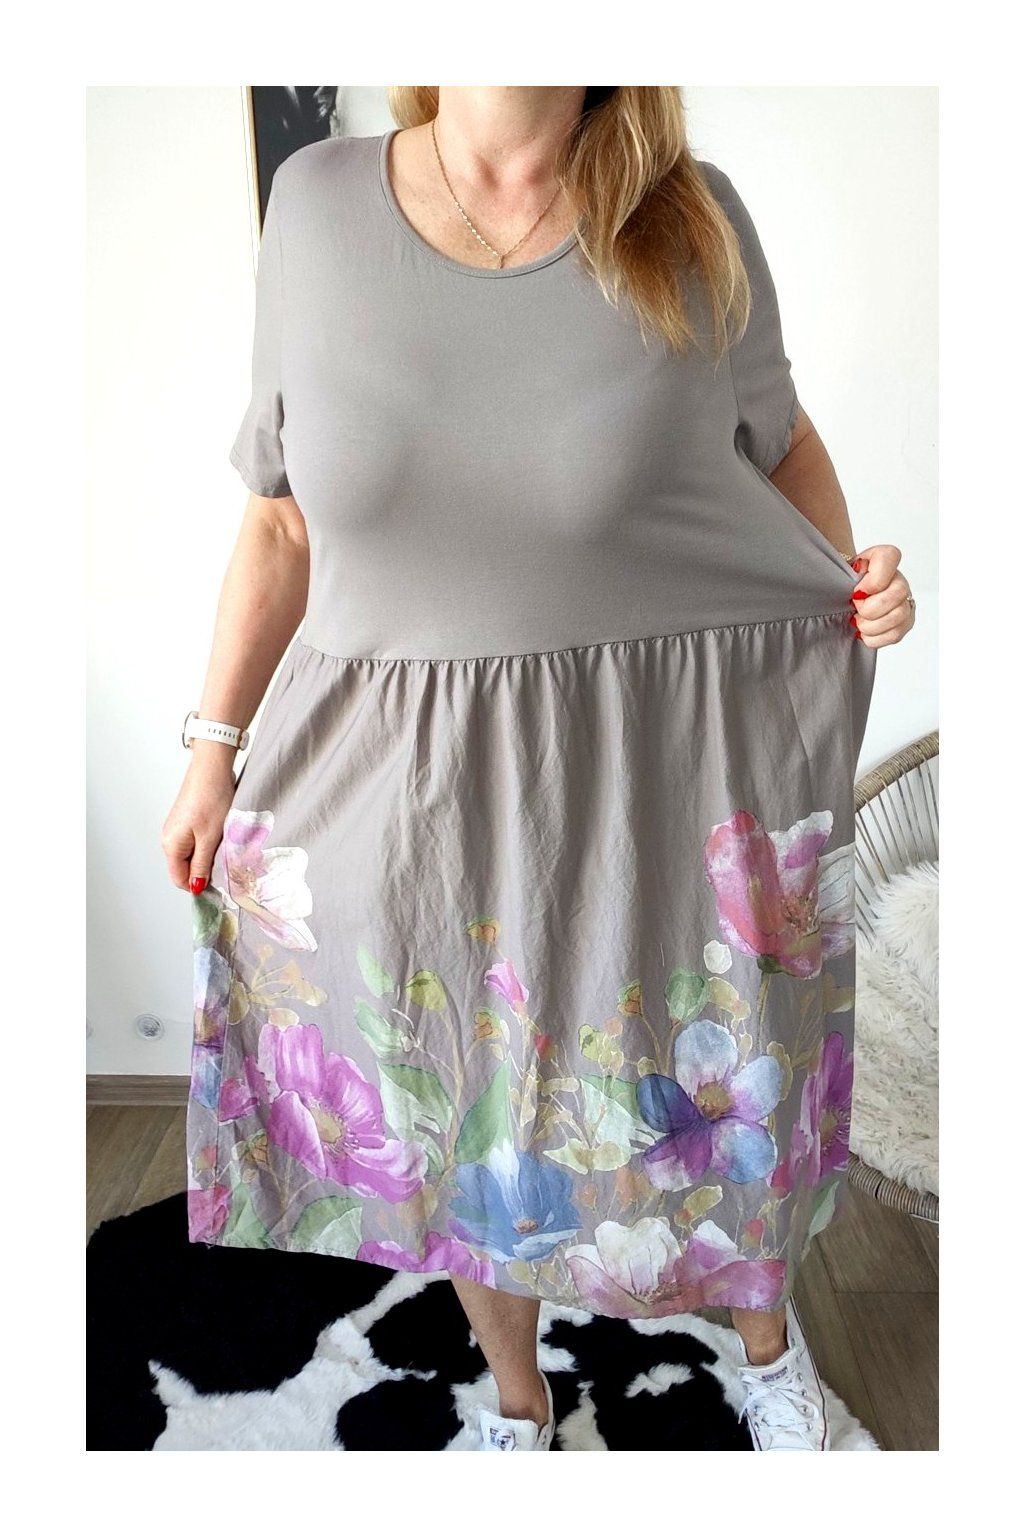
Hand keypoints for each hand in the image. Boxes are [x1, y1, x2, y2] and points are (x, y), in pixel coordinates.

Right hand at [161, 744, 236, 893]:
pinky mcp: (185, 820)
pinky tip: (219, 834)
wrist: (212, 768)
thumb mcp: (210, 838)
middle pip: (184, 868)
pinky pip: (194, 842)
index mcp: (171, 845)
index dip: (198, 885)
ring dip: (207, 856)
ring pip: (191, 854)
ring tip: (223, 844)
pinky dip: (207, 843)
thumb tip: (195, 887)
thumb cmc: (211, 799)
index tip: (218, 885)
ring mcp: (176, 828)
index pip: (179, 879)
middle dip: (204, 870)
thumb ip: (202, 865)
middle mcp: (169, 838)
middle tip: (224, 861)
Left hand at [849, 544, 915, 648]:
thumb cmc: (845, 583)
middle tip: (855, 609)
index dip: (873, 580)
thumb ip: (847, 568)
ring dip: (870, 625)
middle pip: (898, 593)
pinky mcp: (905, 623)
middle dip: (870, 608)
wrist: (848, 598)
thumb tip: (857, 572)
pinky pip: (895, 634)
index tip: (856, 592)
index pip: (889, 557)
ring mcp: (905, 601)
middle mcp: (899, 579)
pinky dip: (874, 638)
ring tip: (858, 622)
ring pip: (898, 616)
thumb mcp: (841, 570)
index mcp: (884, 558)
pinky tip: (864, 631)